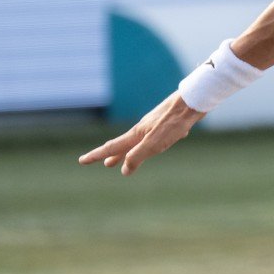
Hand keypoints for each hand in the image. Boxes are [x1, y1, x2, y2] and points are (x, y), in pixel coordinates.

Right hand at [78, 92, 204, 175]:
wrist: (192, 103)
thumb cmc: (174, 123)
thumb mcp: (154, 143)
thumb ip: (138, 155)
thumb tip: (124, 170)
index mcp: (137, 134)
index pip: (112, 147)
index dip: (97, 155)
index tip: (82, 161)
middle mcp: (142, 130)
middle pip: (123, 146)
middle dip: (111, 156)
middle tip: (103, 164)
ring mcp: (154, 127)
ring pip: (137, 144)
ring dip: (128, 153)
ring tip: (121, 163)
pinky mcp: (166, 126)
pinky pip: (153, 139)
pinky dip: (147, 147)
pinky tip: (159, 146)